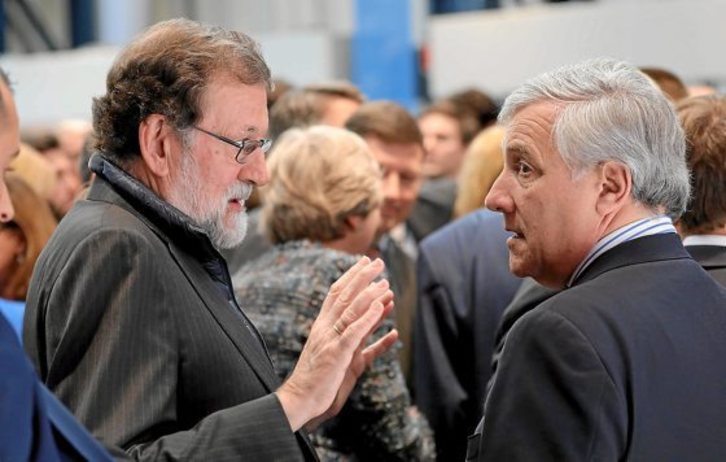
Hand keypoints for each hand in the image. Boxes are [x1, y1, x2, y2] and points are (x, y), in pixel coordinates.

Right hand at [276, 257, 397, 431]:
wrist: (300, 398)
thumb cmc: (316, 377)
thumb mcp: (332, 351)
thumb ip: (347, 335)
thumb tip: (361, 320)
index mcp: (322, 325)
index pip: (336, 294)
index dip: (350, 276)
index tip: (363, 262)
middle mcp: (325, 328)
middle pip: (345, 296)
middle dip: (362, 277)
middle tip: (377, 261)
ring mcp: (331, 340)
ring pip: (351, 310)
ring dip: (369, 294)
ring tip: (385, 281)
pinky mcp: (338, 354)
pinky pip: (354, 332)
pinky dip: (368, 318)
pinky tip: (380, 307)